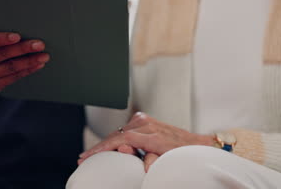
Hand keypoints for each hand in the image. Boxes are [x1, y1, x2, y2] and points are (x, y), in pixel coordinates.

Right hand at [0, 23, 48, 125]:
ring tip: (43, 55)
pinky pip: (12, 78)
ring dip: (29, 61)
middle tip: (39, 44)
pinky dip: (27, 71)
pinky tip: (37, 64)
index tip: (17, 36)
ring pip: (10, 68)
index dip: (1, 38)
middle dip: (23, 49)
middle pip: (1, 55)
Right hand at [79, 112, 214, 170]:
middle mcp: (146, 124)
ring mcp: (145, 120)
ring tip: (94, 154)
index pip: (120, 139)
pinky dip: (115, 137)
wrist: (196, 144)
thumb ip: (151, 159)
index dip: (102, 147)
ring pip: (118, 132)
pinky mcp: (144, 120)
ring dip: (107, 143)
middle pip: (115, 135)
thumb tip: (139, 161)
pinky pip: (124, 129)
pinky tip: (109, 146)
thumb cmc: (182, 153)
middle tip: (84, 157)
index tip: (88, 155)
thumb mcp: (167, 160)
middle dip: (99, 147)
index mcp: (151, 134)